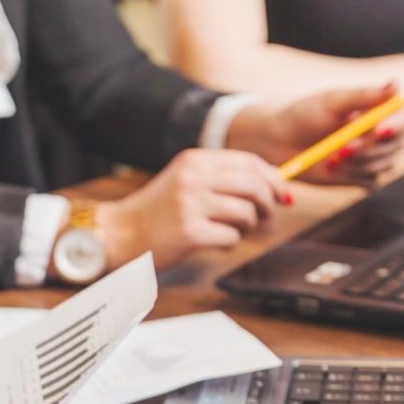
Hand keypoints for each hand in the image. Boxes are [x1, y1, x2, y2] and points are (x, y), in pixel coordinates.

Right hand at [93, 149, 288, 271]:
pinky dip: (229, 243)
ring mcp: (191, 205)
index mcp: (194, 160)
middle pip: (253, 186)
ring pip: (246, 213)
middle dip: (267, 203)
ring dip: (247, 226)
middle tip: (266, 216)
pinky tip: (214, 242)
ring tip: (230, 230)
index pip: (248, 162)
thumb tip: (272, 185)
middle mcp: (193, 179)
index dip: (273, 178)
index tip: (283, 193)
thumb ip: (221, 178)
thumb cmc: (156, 212)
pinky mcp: (190, 233)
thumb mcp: (185, 181)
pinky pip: (231, 237)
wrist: (120, 234)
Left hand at [225, 84, 403, 187]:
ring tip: (331, 157)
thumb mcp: (332, 101)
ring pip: (385, 164)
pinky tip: (334, 168)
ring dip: (360, 163)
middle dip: (370, 148)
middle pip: (396, 143)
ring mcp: (368, 155)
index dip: (399, 123)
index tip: (381, 129)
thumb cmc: (303, 116)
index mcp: (375, 110)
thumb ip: (364, 95)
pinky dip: (355, 176)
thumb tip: (397, 83)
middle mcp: (377, 133)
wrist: (278, 143)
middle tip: (341, 147)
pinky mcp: (357, 176)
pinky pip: (371, 181)